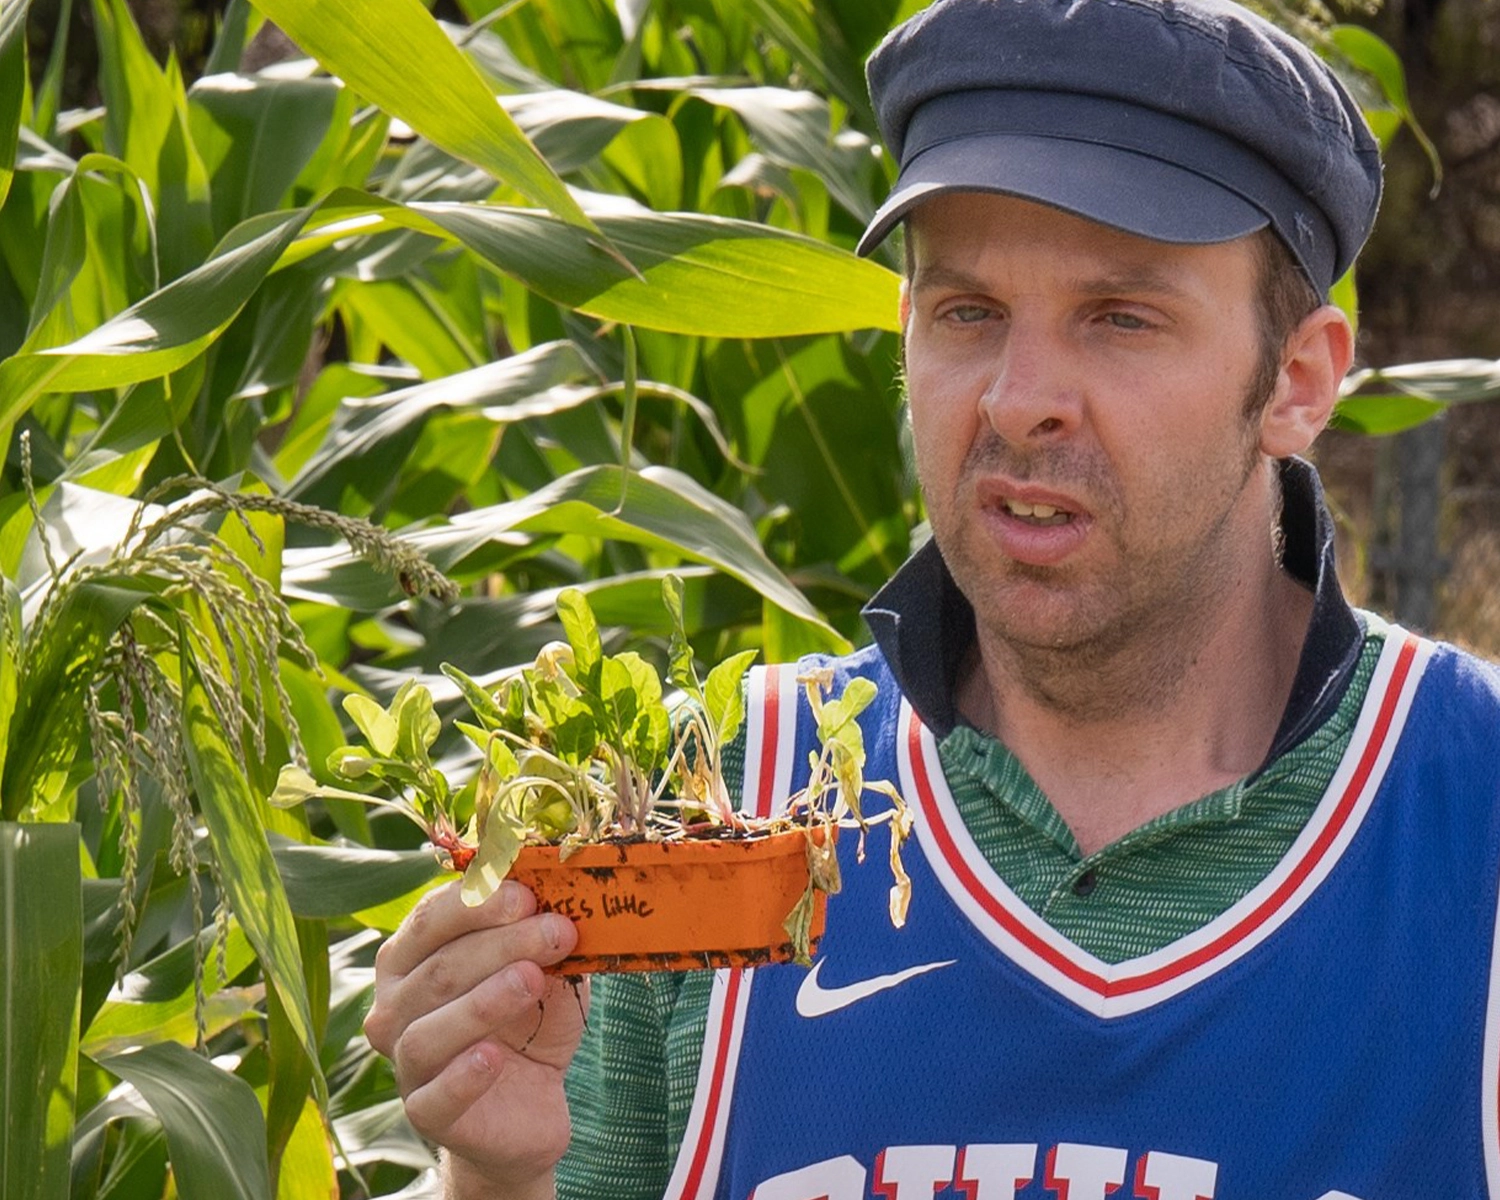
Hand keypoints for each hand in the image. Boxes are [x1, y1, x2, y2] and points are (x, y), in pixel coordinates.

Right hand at [363, 879, 588, 1198]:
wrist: (533, 1100)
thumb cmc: (528, 1019)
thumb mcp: (545, 968)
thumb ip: (544, 938)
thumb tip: (560, 899)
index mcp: (412, 957)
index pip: (429, 919)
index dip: (476, 903)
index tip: (527, 896)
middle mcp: (395, 1006)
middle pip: (439, 970)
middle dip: (502, 945)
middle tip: (556, 932)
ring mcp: (406, 1064)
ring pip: (427, 1032)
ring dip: (482, 1003)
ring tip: (532, 980)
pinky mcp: (426, 1114)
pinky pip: (432, 1098)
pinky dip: (461, 1077)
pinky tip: (493, 1058)